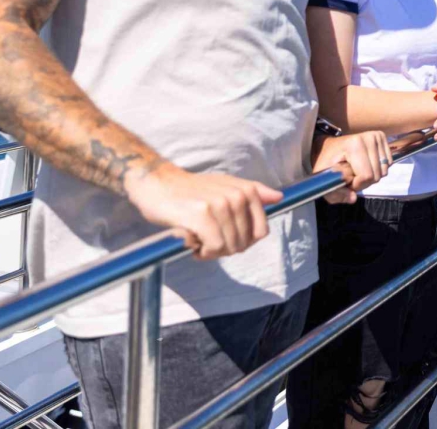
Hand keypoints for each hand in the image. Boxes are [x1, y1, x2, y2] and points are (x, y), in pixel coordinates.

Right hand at [126, 162, 281, 260]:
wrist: (157, 184)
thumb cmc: (191, 190)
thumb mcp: (225, 185)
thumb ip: (253, 192)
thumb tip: (279, 197)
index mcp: (245, 190)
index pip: (261, 231)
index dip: (244, 241)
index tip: (227, 238)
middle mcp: (235, 195)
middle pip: (244, 242)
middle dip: (227, 248)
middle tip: (207, 240)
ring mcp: (219, 205)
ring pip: (230, 247)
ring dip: (212, 251)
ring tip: (198, 240)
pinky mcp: (201, 216)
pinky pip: (215, 247)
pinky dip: (204, 253)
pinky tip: (192, 243)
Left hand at [312, 131, 390, 203]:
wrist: (329, 146)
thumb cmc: (326, 161)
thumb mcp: (324, 179)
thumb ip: (336, 193)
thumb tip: (353, 198)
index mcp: (354, 145)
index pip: (367, 175)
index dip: (357, 185)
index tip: (347, 181)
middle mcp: (369, 138)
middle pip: (377, 175)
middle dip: (364, 182)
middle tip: (352, 176)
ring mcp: (377, 136)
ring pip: (384, 171)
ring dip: (371, 176)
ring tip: (358, 170)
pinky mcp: (382, 137)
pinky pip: (388, 163)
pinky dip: (378, 169)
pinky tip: (366, 164)